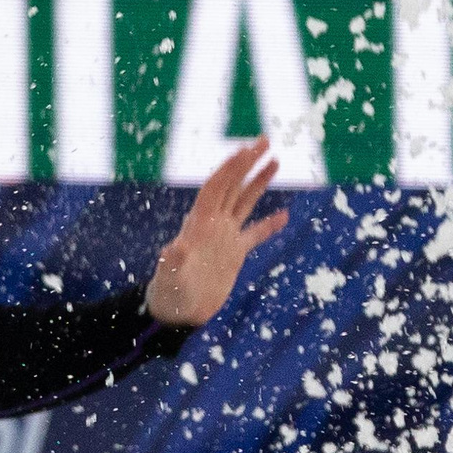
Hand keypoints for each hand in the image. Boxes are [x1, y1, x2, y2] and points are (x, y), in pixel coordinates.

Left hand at [145, 137, 289, 327]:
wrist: (176, 313)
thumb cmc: (168, 295)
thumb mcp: (169, 278)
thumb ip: (172, 262)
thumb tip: (173, 247)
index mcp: (199, 224)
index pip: (216, 187)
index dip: (230, 168)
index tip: (246, 149)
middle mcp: (213, 224)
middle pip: (232, 185)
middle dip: (247, 162)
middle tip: (264, 139)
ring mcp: (224, 237)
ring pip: (244, 202)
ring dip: (258, 181)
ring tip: (275, 160)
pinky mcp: (234, 254)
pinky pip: (255, 235)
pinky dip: (269, 226)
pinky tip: (284, 216)